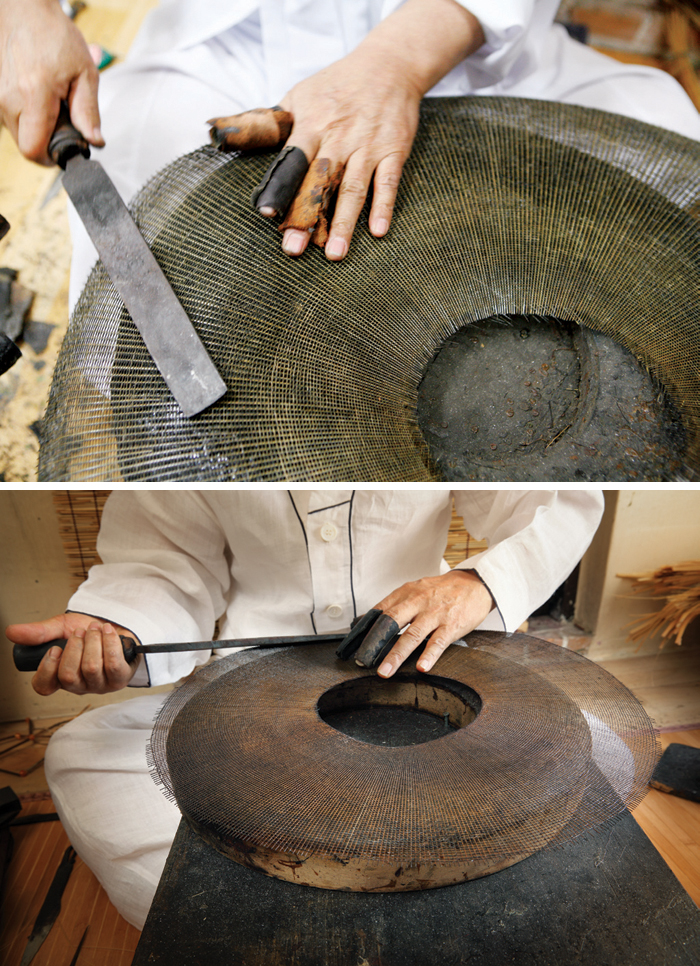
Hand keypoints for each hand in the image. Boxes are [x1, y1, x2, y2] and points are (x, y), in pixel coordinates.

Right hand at [0, 0, 102, 163]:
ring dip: (37, 128)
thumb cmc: (53, 35)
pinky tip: (40, 98)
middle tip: (64, 123)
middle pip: (26, 146)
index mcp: (34, 95)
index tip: (67, 147)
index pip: (33, 149)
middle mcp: (10, 98)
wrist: (24, 10)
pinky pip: (12, 117)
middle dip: (47, 142)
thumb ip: (89, 111)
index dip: (51, 157)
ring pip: (18, 133)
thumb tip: (94, 141)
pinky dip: (28, 115)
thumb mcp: (84, 73)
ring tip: (52, 105)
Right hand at [5, 612, 137, 694]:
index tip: (55, 648)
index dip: (47, 668)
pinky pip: (113, 664)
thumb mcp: (60, 628)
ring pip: (90, 668)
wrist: (115, 627)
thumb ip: (39, 632)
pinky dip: (109, 643)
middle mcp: (79, 686)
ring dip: (93, 641)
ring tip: (95, 629)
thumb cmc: (88, 632)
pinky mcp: (119, 679)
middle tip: (80, 632)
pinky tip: (108, 632)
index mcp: (60, 677)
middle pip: (68, 676)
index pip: (44, 686)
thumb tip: (12, 632)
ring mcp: (99, 685)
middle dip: (75, 646)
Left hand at [254, 0, 484, 258]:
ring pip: (354, 189)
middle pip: (320, 183)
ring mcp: (368, 146)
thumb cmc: (338, 84)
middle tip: (295, 249)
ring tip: (335, 253)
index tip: (269, 214)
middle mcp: (340, 138)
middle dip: (308, 217)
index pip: (293, 161)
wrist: (389, 65)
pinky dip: (384, 207)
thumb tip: (240, 138)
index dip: (282, 188)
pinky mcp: (393, 150)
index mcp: (312, 124)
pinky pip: (388, 183)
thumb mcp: (301, 94)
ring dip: (344, 223)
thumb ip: (278, 123)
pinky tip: (377, 231)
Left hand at [368, 570, 493, 677]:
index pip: (380, 610)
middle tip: (363, 661)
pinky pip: (438, 642)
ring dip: (397, 654)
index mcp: (407, 593)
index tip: (352, 646)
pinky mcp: (452, 625)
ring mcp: (435, 614)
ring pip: (413, 635)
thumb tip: (367, 621)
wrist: (475, 584)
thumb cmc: (442, 591)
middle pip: (392, 622)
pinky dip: (429, 655)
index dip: (364, 629)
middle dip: (375, 642)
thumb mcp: (416, 590)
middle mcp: (418, 602)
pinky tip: (422, 667)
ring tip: (386, 671)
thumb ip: (395, 605)